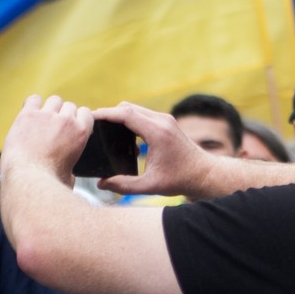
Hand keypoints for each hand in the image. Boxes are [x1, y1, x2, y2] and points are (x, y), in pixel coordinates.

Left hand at [1, 95, 91, 184]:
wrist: (29, 176)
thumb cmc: (50, 179)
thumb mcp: (71, 175)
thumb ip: (73, 170)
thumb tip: (70, 176)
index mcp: (81, 132)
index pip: (85, 112)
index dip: (77, 117)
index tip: (71, 123)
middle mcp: (66, 120)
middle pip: (69, 105)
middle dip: (62, 114)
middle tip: (53, 125)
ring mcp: (47, 115)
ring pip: (54, 100)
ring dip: (49, 107)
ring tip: (41, 119)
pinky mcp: (28, 115)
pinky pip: (33, 99)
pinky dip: (32, 104)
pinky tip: (29, 113)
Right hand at [92, 102, 209, 197]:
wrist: (204, 173)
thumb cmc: (180, 179)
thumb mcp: (150, 186)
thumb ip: (124, 186)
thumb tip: (101, 184)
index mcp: (157, 132)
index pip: (126, 114)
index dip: (106, 113)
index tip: (90, 117)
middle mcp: (162, 121)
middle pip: (128, 107)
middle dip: (109, 114)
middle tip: (93, 125)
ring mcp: (165, 119)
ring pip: (135, 108)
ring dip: (119, 115)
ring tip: (103, 129)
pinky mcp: (166, 122)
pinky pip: (143, 114)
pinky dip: (129, 119)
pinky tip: (120, 133)